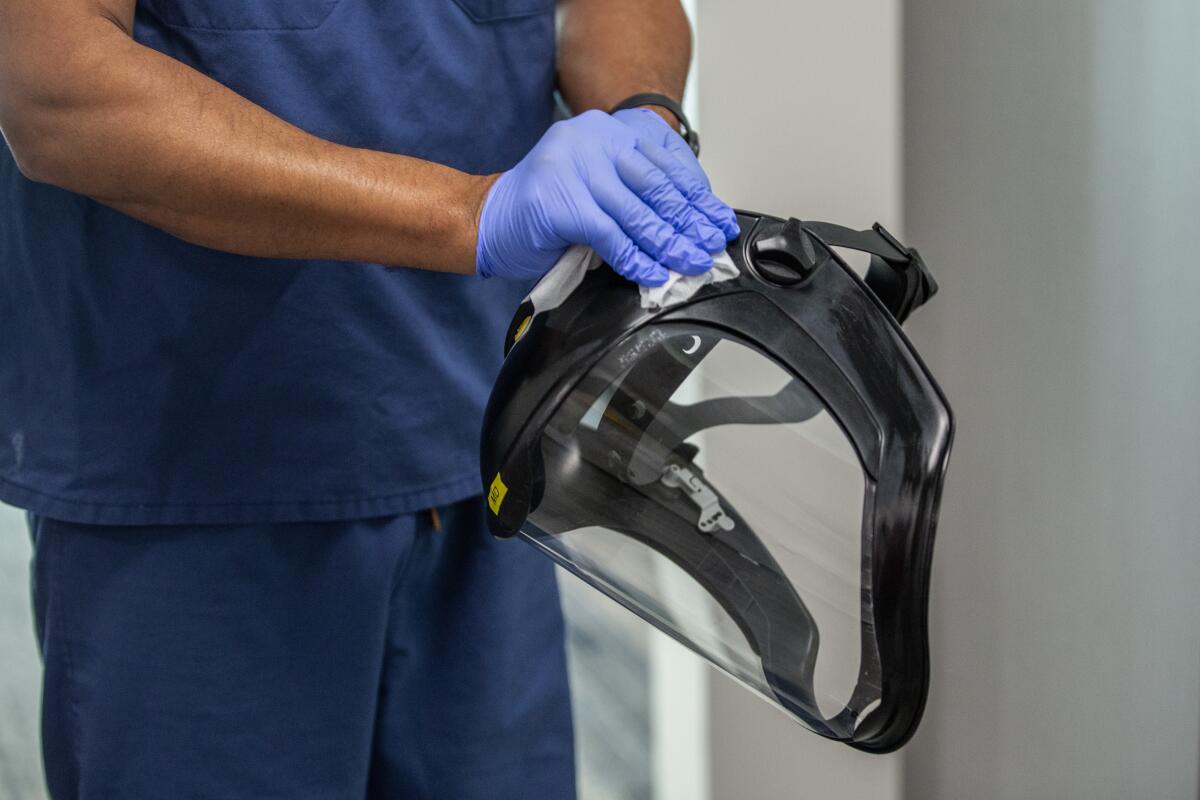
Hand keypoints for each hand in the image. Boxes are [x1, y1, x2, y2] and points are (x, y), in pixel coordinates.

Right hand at [476, 109, 738, 285]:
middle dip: (690, 222)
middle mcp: (593, 139)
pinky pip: (612, 235)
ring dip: (670, 245)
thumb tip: (689, 226)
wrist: (487, 220)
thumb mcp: (596, 185)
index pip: (666, 161)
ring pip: (639, 213)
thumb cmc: (545, 207)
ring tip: (691, 264)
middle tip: (711, 246)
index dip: (697, 195)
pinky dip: (636, 259)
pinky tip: (653, 273)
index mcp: (607, 130)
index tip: (717, 221)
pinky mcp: (562, 201)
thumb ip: (636, 193)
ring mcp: (575, 167)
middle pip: (658, 186)